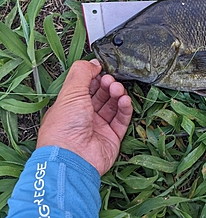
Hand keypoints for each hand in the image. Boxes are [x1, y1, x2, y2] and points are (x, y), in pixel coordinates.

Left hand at [37, 59, 132, 175]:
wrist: (72, 158)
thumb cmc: (64, 129)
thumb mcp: (70, 92)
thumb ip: (82, 73)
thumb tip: (92, 62)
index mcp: (69, 107)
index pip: (85, 87)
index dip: (93, 77)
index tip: (101, 69)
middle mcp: (83, 117)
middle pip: (100, 95)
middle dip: (107, 84)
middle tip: (110, 80)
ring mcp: (98, 128)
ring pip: (112, 105)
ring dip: (117, 94)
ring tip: (117, 89)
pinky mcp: (112, 137)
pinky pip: (122, 119)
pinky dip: (125, 107)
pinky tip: (124, 100)